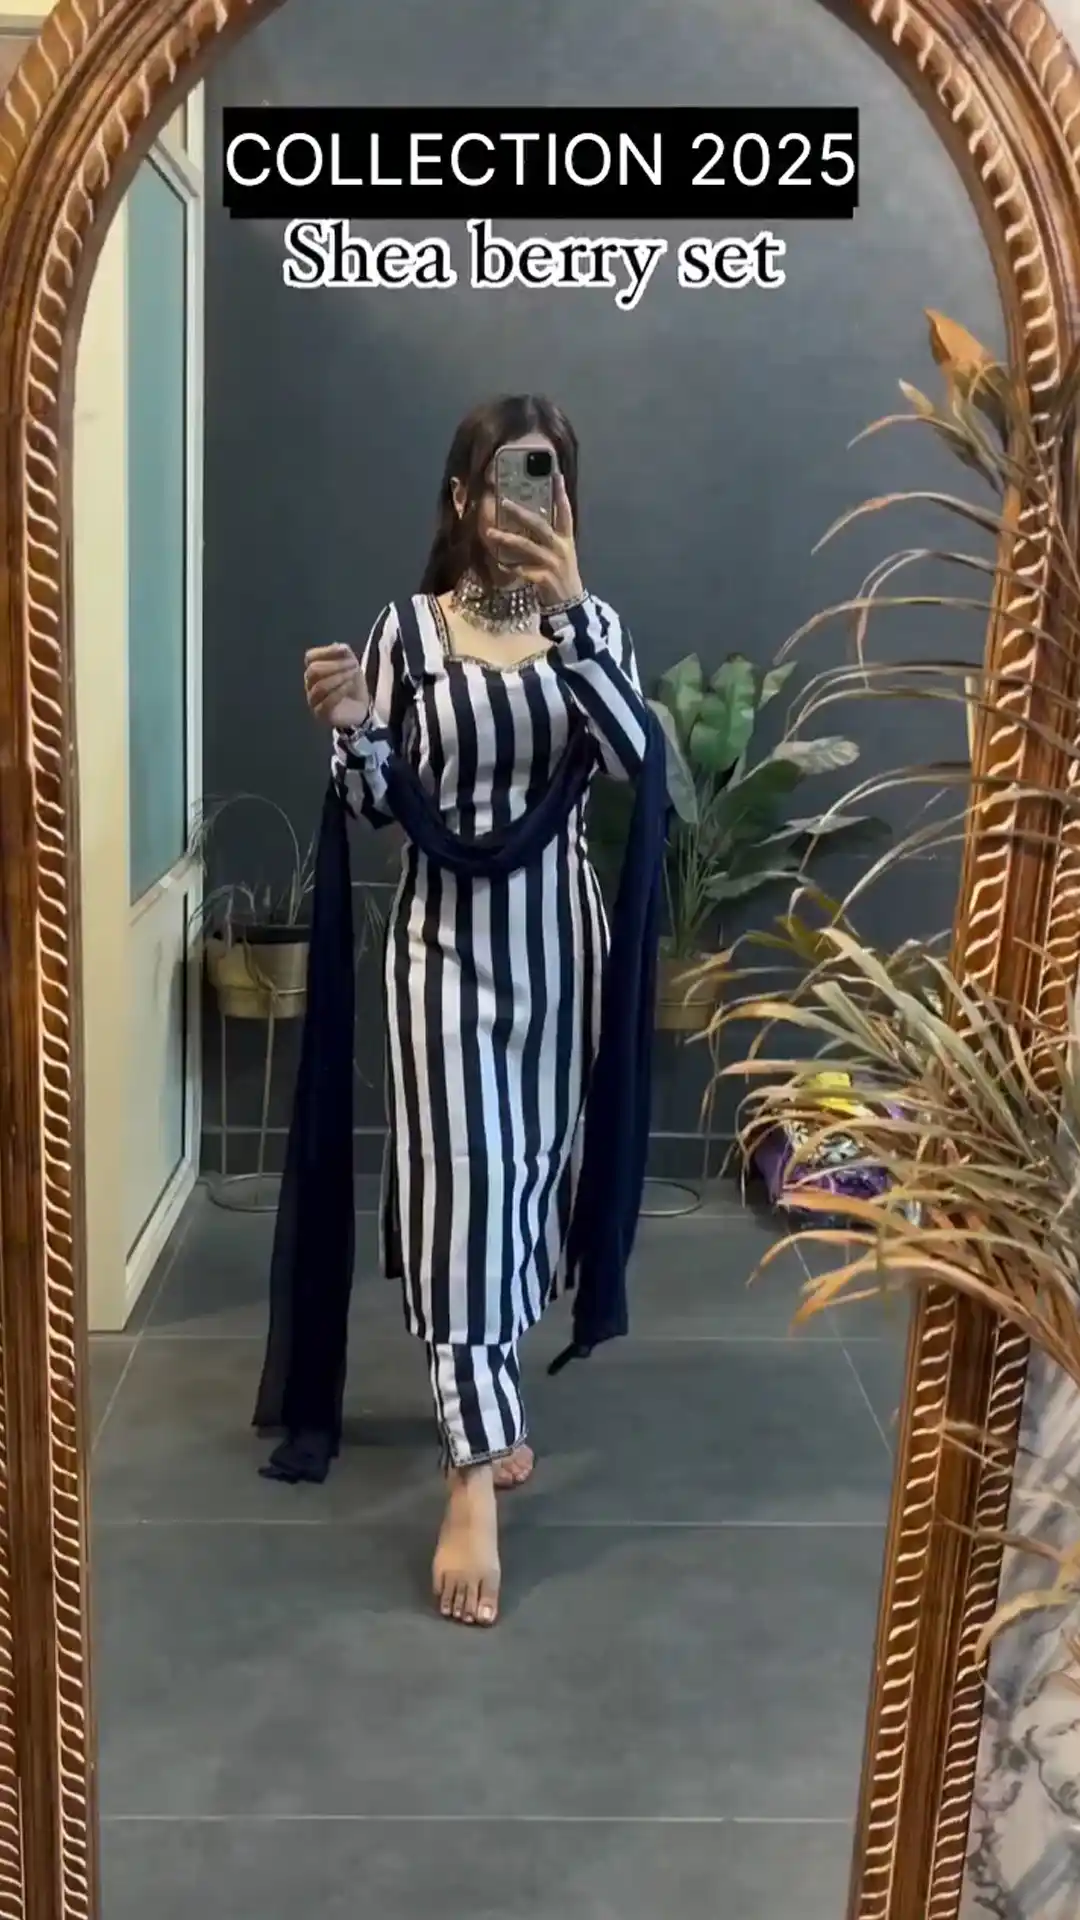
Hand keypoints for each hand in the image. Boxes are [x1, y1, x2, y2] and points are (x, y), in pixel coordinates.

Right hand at [304, 644, 367, 728]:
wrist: (361, 708)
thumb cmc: (352, 685)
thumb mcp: (352, 665)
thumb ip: (344, 653)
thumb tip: (337, 645)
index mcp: (314, 670)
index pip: (310, 657)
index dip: (326, 652)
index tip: (344, 650)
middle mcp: (310, 685)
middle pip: (314, 671)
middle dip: (335, 665)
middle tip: (354, 664)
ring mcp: (313, 700)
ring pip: (320, 686)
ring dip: (339, 677)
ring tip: (353, 675)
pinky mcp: (321, 714)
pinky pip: (326, 702)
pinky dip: (340, 691)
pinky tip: (349, 686)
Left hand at [488, 473, 583, 606]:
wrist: (570, 604)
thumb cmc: (562, 575)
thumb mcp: (562, 552)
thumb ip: (550, 537)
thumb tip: (531, 519)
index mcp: (566, 539)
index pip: (565, 512)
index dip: (561, 494)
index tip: (555, 475)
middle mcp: (560, 548)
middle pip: (540, 525)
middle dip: (521, 513)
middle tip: (504, 502)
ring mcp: (553, 563)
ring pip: (527, 546)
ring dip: (507, 538)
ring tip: (490, 532)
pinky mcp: (545, 579)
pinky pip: (523, 571)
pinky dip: (510, 568)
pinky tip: (499, 563)